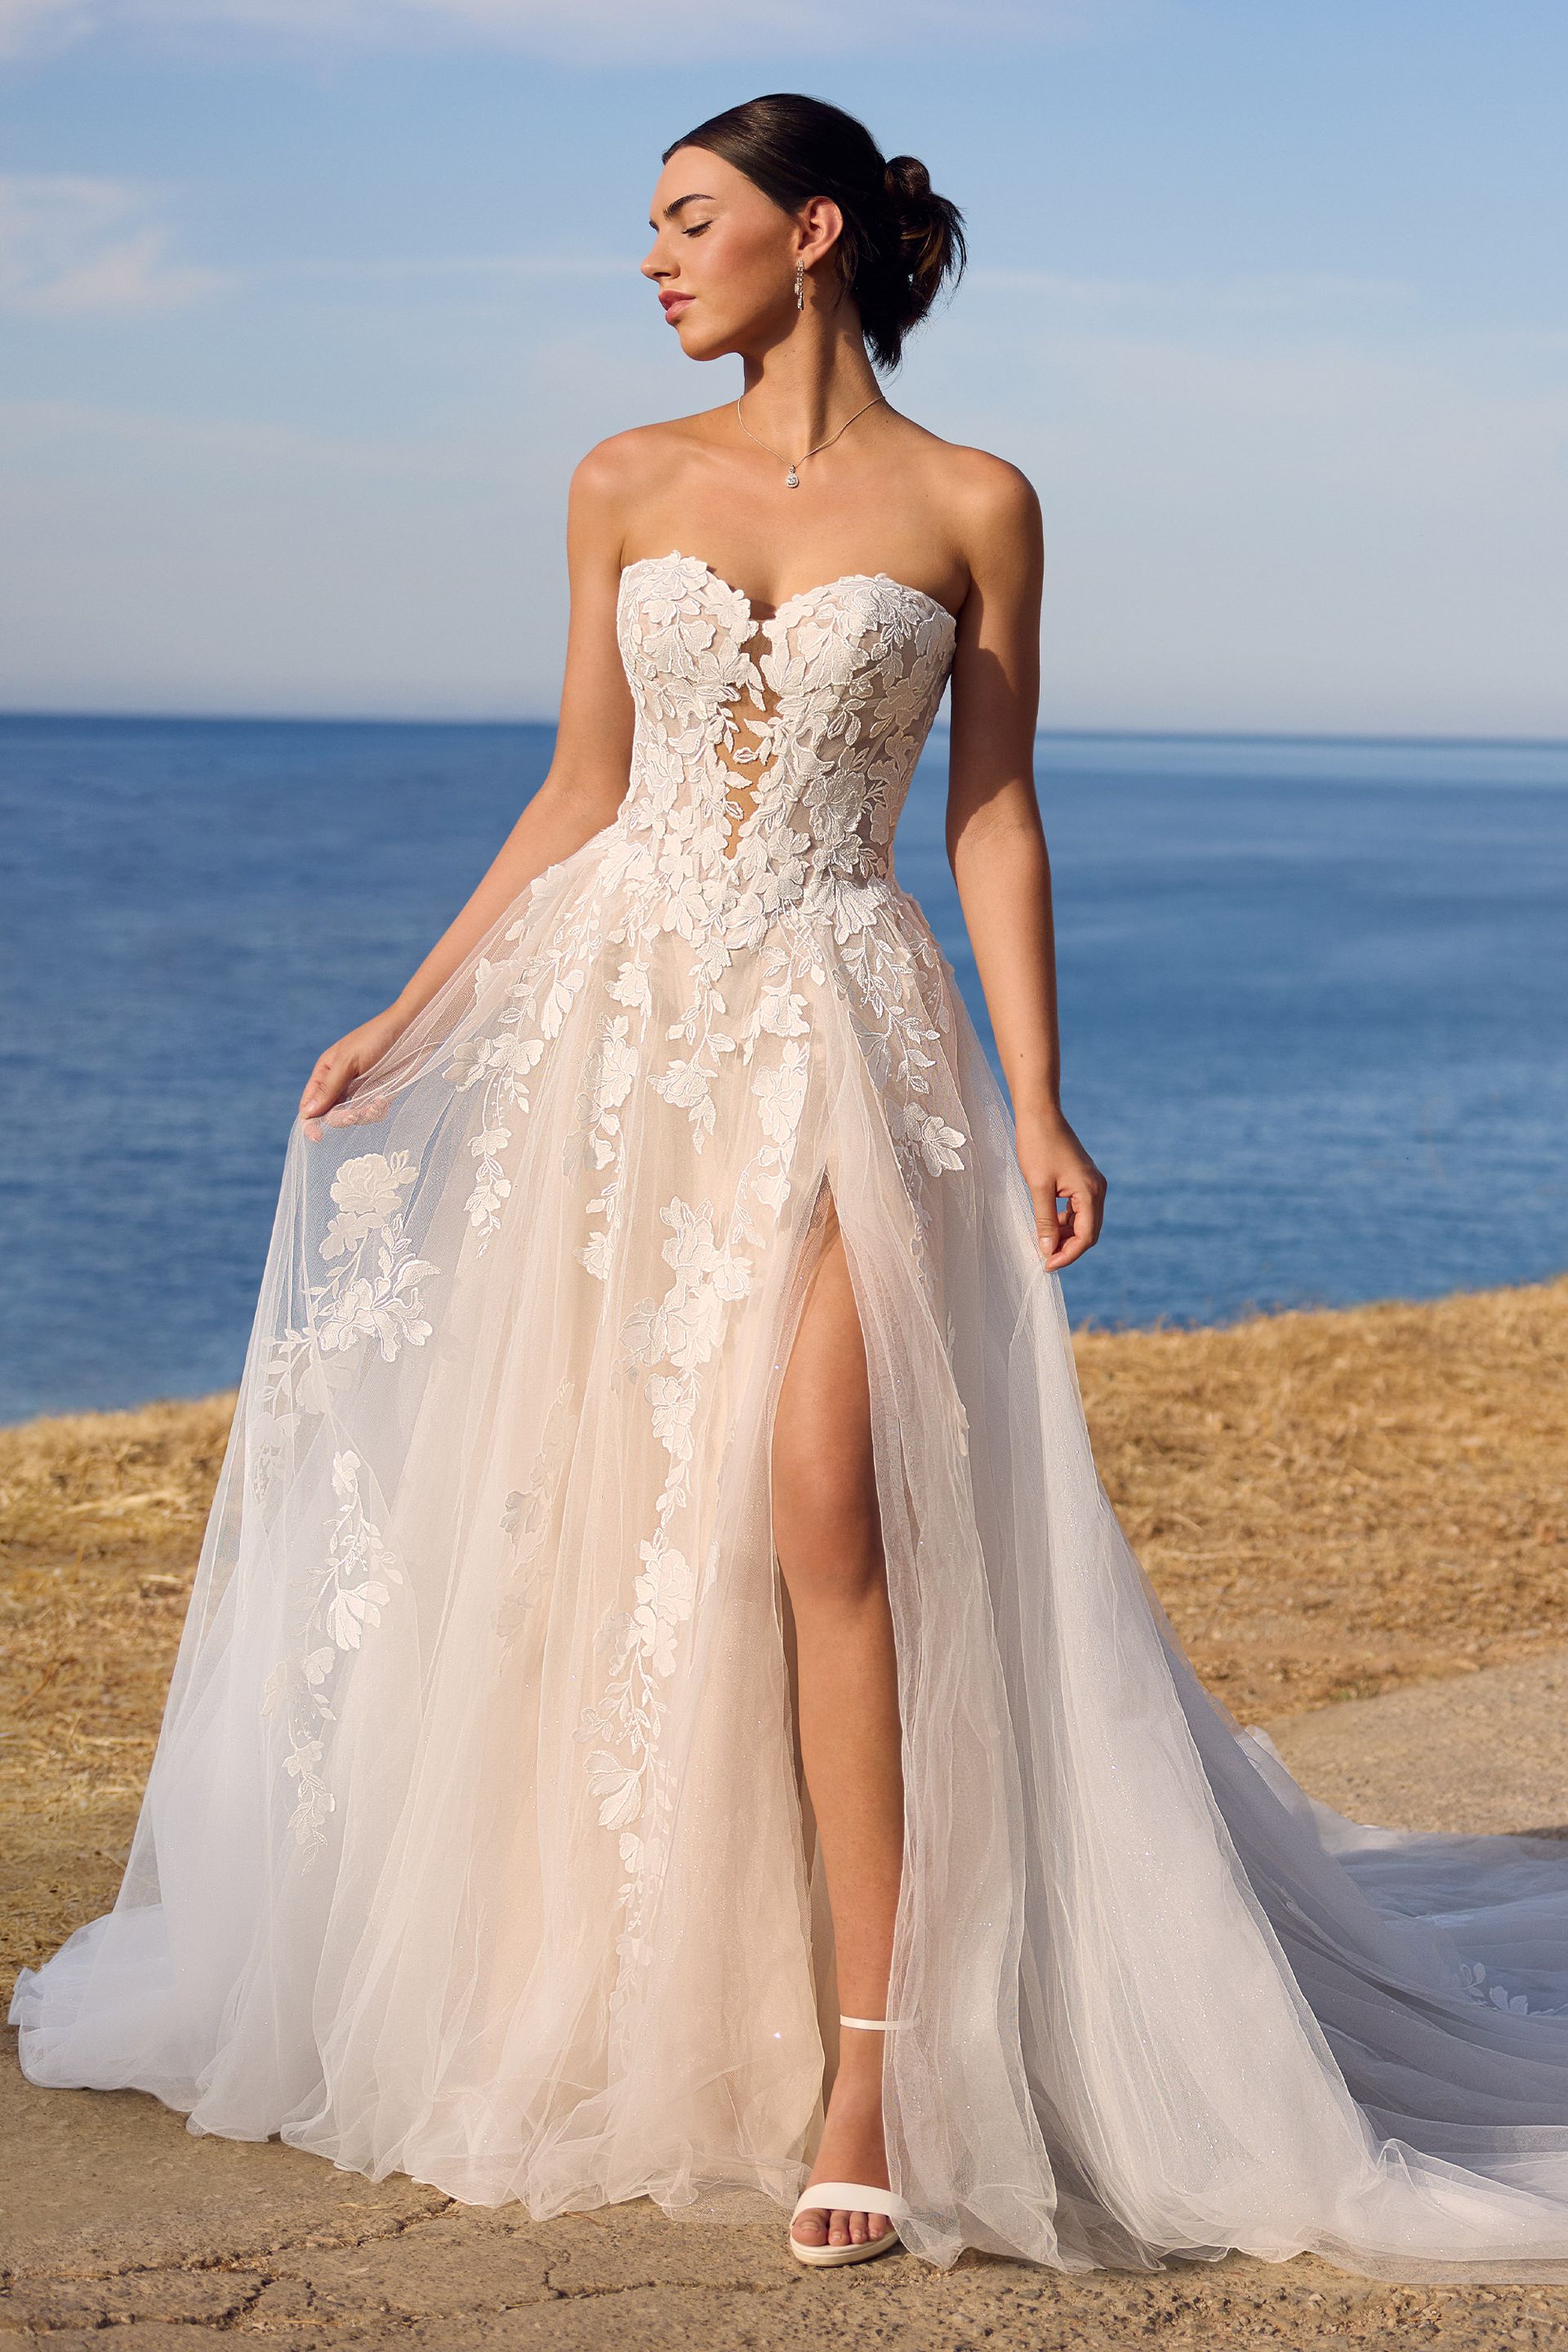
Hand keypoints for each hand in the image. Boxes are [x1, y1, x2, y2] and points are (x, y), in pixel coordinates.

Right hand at [298, 1007, 407, 1127]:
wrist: (412, 1030)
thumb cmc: (376, 1038)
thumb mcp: (348, 1061)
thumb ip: (329, 1087)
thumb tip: (307, 1114)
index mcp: (326, 1072)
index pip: (310, 1104)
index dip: (310, 1122)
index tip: (316, 1136)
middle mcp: (340, 1084)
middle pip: (330, 1115)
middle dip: (342, 1118)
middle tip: (355, 1114)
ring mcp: (359, 1090)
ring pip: (352, 1117)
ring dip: (363, 1115)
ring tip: (376, 1102)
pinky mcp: (378, 1094)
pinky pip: (372, 1114)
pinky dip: (377, 1111)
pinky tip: (384, 1100)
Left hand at [1016, 1106, 1106, 1270]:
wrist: (1040, 1114)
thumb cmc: (1037, 1145)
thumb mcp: (1038, 1186)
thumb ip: (1045, 1220)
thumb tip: (1047, 1249)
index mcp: (1090, 1191)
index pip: (1086, 1236)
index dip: (1067, 1254)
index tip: (1046, 1265)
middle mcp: (1097, 1188)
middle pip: (1088, 1232)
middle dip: (1067, 1248)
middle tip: (1043, 1259)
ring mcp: (1091, 1183)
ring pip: (1083, 1222)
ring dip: (1064, 1235)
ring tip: (1040, 1243)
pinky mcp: (1082, 1180)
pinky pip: (1077, 1209)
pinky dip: (1064, 1221)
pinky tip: (1045, 1226)